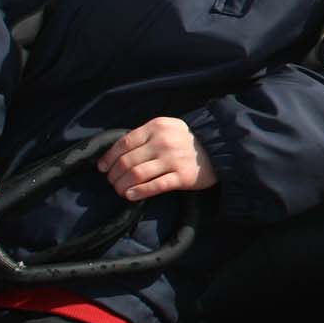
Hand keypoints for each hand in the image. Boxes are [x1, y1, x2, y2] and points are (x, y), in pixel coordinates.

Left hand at [97, 118, 217, 201]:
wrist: (220, 147)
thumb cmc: (187, 139)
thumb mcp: (167, 128)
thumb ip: (145, 136)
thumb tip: (117, 154)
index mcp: (156, 127)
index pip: (123, 143)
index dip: (109, 158)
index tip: (103, 168)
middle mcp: (163, 142)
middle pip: (127, 162)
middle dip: (114, 175)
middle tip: (112, 182)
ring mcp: (173, 160)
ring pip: (136, 175)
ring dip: (122, 185)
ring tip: (120, 190)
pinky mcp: (182, 176)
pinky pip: (154, 186)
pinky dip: (139, 192)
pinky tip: (131, 195)